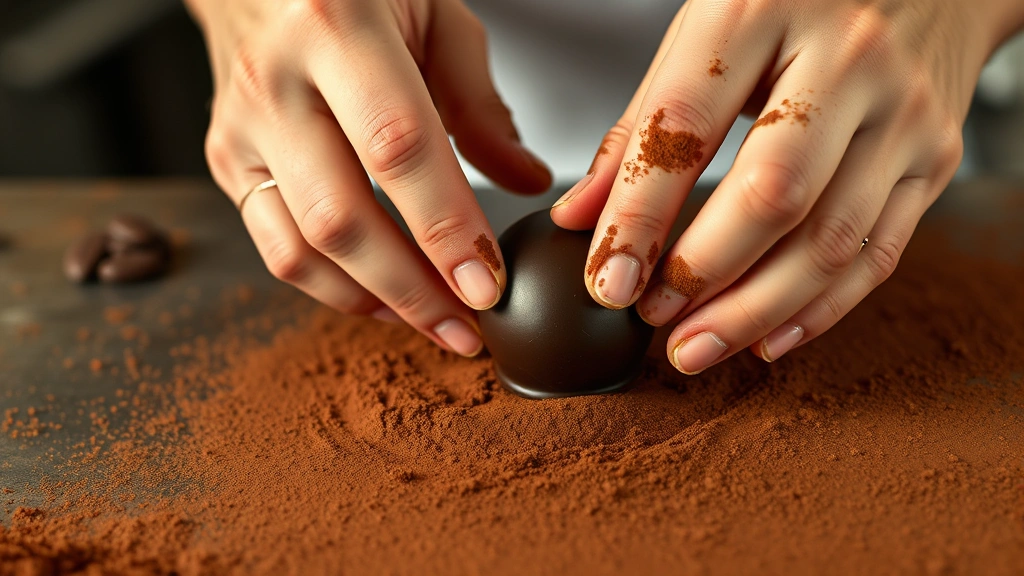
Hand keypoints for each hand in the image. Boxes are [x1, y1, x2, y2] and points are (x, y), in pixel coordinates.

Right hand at [186, 0, 550, 355]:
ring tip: (436, 325)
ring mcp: (241, 127)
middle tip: (469, 327)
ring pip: (300, 248)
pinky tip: (383, 300)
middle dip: (413, 290)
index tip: (490, 285)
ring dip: (375, 303)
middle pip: (341, 217)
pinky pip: (276, 247)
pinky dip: (333, 288)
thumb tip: (527, 181)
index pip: (398, 148)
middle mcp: (275, 80)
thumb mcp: (436, 15)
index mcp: (337, 26)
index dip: (446, 228)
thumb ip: (479, 104)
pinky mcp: (224, 161)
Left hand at [552, 0, 1023, 372]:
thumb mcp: (704, 34)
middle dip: (703, 276)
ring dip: (756, 311)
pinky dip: (820, 309)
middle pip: (771, 194)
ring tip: (696, 347)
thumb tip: (580, 217)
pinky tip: (768, 339)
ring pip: (830, 239)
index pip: (685, 128)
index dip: (639, 216)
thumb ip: (642, 125)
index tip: (606, 281)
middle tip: (653, 321)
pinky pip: (879, 251)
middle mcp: (844, 58)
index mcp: (761, 10)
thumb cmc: (797, 0)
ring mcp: (901, 111)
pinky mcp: (936, 155)